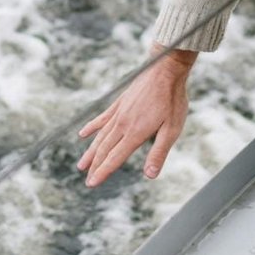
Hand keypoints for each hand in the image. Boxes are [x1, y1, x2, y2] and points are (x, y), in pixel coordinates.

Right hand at [77, 45, 197, 186]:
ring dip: (90, 152)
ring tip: (81, 164)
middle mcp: (123, 124)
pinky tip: (83, 134)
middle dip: (95, 167)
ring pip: (100, 136)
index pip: (114, 158)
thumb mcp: (172, 130)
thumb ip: (159, 153)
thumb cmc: (173, 100)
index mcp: (135, 133)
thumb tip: (150, 176)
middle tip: (87, 180)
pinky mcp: (119, 103)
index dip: (103, 172)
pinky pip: (101, 118)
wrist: (165, 70)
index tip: (92, 184)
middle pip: (104, 150)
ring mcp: (119, 113)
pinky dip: (91, 127)